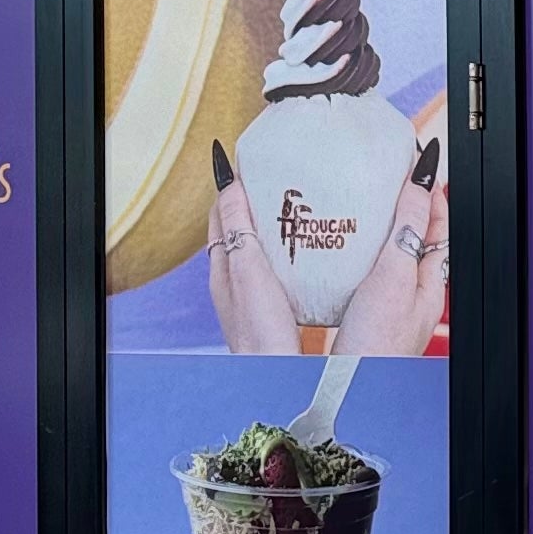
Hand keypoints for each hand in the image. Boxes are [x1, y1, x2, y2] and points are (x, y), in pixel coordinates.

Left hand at [205, 141, 301, 353]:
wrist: (275, 372)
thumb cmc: (259, 326)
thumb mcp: (246, 269)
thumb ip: (238, 229)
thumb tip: (230, 186)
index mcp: (222, 264)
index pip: (221, 213)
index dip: (232, 186)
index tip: (252, 161)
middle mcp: (234, 276)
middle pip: (240, 227)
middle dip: (257, 200)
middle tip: (283, 177)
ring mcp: (254, 290)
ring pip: (261, 245)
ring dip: (275, 224)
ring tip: (301, 206)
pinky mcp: (274, 301)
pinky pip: (279, 263)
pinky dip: (290, 248)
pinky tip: (311, 248)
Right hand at [331, 141, 447, 357]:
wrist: (352, 389)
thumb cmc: (379, 344)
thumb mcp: (395, 277)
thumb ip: (408, 232)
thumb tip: (421, 186)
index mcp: (429, 282)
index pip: (440, 227)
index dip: (432, 194)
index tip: (420, 165)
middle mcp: (415, 293)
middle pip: (419, 238)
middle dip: (408, 207)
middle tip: (391, 178)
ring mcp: (393, 305)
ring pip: (395, 255)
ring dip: (384, 229)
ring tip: (367, 205)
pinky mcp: (369, 314)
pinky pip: (371, 273)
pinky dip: (363, 254)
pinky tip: (343, 252)